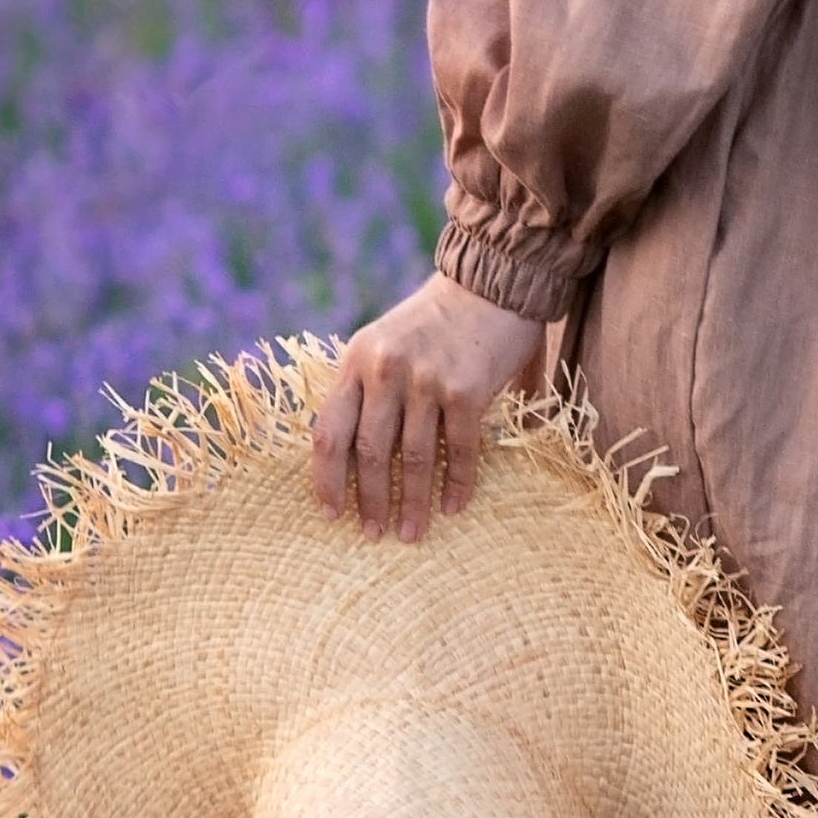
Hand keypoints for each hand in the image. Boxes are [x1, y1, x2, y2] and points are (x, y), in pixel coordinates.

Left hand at [310, 279, 546, 539]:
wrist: (490, 283)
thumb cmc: (434, 321)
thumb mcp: (383, 343)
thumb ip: (365, 387)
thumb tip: (349, 455)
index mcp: (356, 360)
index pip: (329, 433)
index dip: (326, 479)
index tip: (330, 513)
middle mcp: (386, 370)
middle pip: (369, 453)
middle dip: (369, 501)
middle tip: (372, 535)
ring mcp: (426, 380)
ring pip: (414, 458)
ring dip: (412, 503)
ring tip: (412, 533)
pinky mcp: (466, 390)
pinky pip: (458, 450)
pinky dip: (456, 483)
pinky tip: (453, 507)